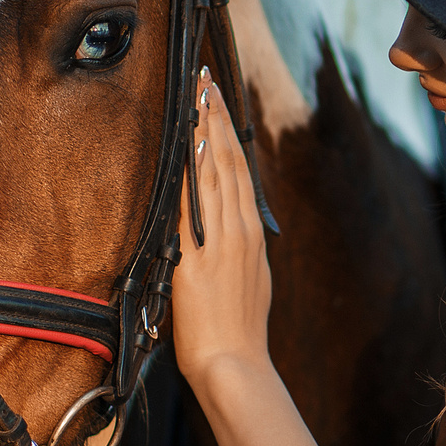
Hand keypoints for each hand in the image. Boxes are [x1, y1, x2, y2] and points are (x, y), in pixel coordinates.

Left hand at [172, 69, 272, 387]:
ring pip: (216, 175)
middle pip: (229, 162)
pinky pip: (194, 208)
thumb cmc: (238, 330)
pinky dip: (197, 176)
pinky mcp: (199, 259)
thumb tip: (229, 229)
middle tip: (206, 81)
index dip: (228, 132)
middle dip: (216, 119)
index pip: (239, 170)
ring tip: (199, 98)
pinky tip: (195, 149)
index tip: (218, 100)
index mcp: (250, 235)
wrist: (233, 364)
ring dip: (206, 134)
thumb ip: (237, 249)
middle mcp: (239, 231)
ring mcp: (221, 243)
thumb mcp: (249, 280)